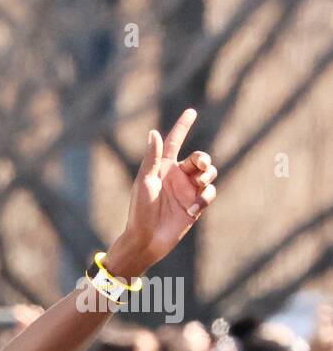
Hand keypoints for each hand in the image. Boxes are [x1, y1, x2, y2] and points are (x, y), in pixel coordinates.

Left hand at [107, 108, 217, 277]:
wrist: (147, 239)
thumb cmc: (140, 210)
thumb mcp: (145, 182)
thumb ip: (152, 158)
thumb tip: (153, 132)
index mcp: (163, 168)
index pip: (174, 142)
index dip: (182, 127)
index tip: (191, 112)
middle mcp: (177, 176)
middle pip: (200, 158)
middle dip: (204, 159)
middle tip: (202, 165)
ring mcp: (187, 190)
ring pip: (209, 174)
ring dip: (207, 177)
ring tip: (198, 186)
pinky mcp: (196, 204)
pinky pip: (210, 194)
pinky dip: (205, 199)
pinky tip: (192, 209)